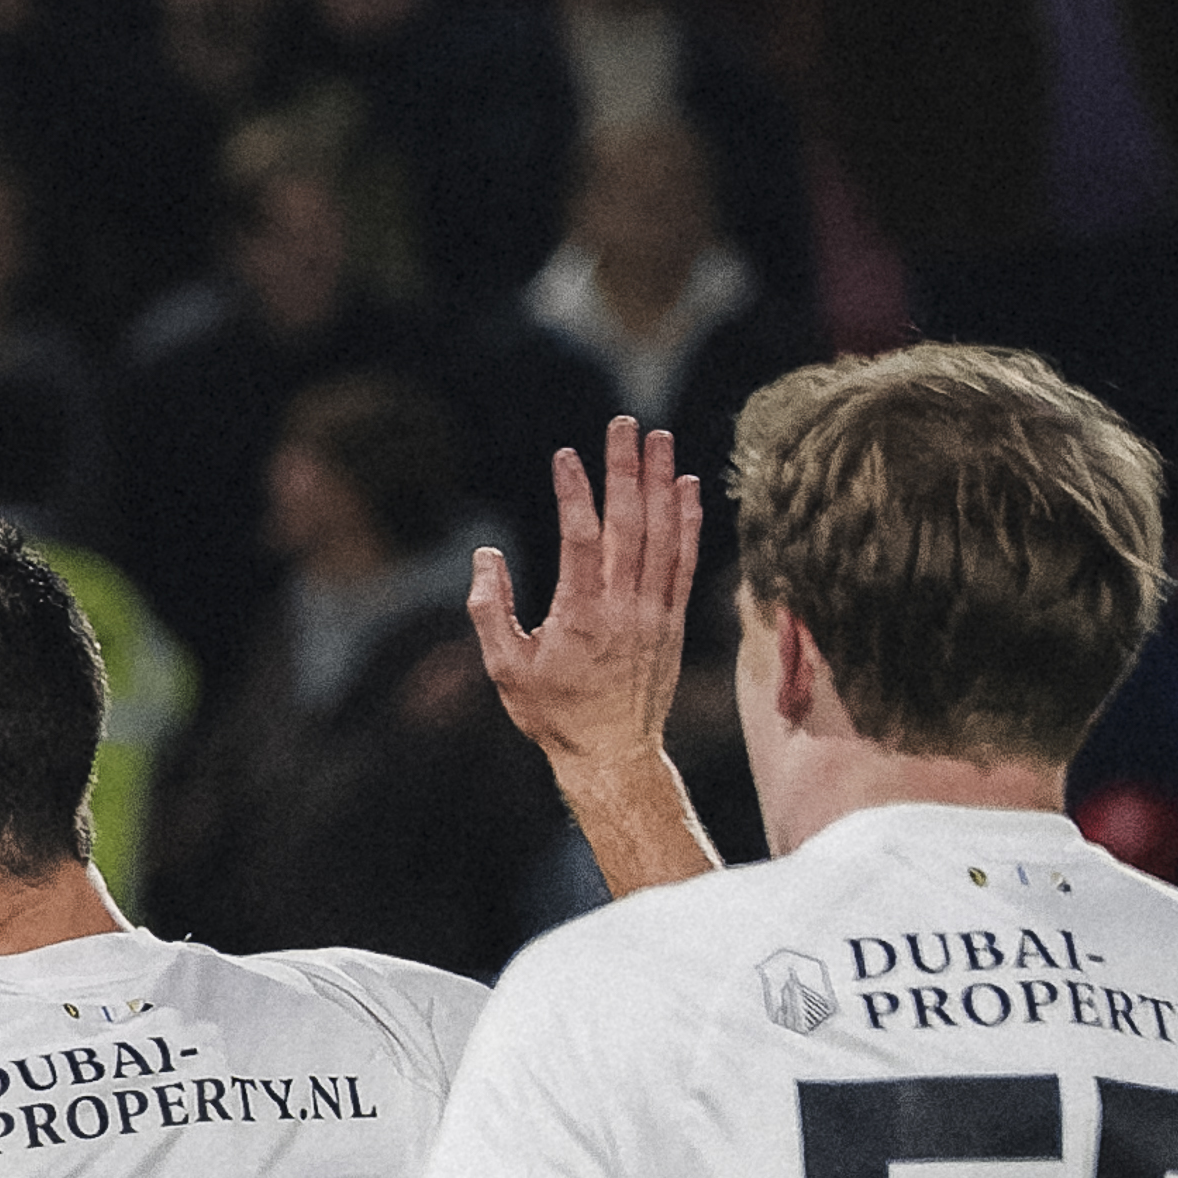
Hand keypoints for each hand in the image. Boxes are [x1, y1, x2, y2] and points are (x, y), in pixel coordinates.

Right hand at [468, 417, 701, 789]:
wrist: (612, 752)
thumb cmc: (552, 713)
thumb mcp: (505, 669)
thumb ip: (490, 610)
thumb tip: (487, 557)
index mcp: (580, 616)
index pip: (581, 538)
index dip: (575, 493)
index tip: (565, 456)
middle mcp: (624, 607)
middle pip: (630, 523)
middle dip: (626, 468)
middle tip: (624, 424)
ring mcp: (655, 611)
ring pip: (664, 534)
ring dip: (662, 482)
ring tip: (659, 439)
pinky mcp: (674, 619)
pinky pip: (686, 560)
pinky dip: (689, 520)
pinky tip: (687, 486)